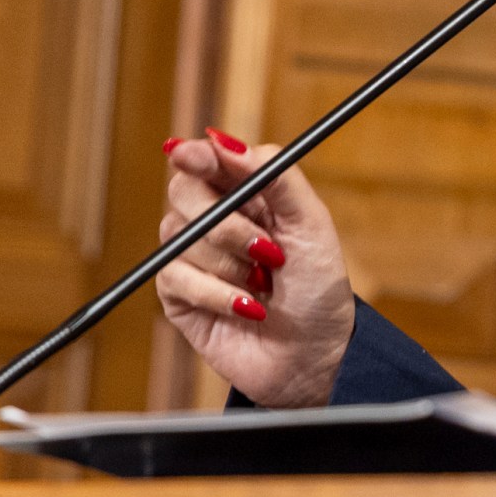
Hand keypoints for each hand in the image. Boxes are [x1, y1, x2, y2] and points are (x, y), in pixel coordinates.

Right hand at [155, 130, 356, 408]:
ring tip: (264, 284)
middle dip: (227, 222)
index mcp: (248, 194)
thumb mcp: (312, 225)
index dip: (197, 154)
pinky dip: (218, 294)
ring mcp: (193, 256)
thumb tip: (226, 141)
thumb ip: (276, 177)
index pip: (208, 159)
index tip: (194, 156)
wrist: (314, 355)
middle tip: (264, 249)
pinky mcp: (179, 295)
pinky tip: (248, 308)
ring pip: (180, 235)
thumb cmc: (319, 289)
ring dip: (231, 265)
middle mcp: (215, 219)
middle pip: (183, 190)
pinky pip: (176, 276)